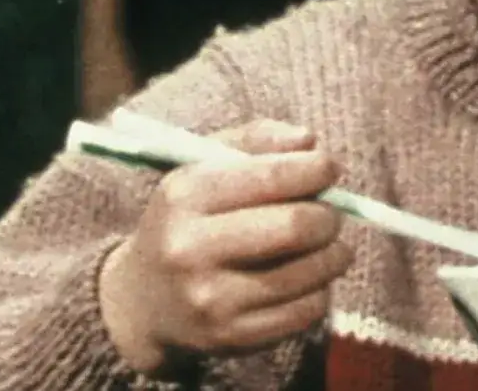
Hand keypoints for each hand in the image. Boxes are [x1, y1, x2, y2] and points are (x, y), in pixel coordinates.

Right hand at [99, 119, 353, 371]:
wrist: (143, 300)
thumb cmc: (188, 219)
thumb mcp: (204, 168)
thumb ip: (256, 140)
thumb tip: (308, 140)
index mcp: (184, 196)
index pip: (271, 176)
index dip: (315, 169)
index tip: (328, 168)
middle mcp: (191, 248)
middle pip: (294, 227)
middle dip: (328, 215)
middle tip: (331, 214)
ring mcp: (210, 299)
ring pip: (308, 273)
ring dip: (334, 255)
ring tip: (331, 246)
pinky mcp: (231, 337)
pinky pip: (305, 312)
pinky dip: (321, 291)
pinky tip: (312, 279)